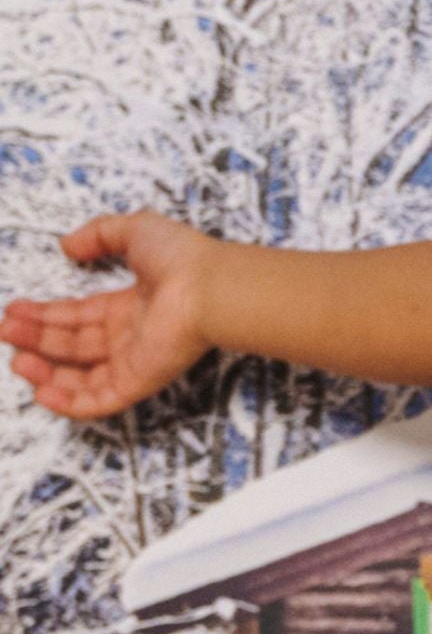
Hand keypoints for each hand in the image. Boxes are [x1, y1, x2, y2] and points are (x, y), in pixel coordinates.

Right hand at [1, 209, 213, 418]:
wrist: (209, 287)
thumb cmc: (179, 257)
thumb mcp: (134, 231)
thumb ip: (99, 235)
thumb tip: (67, 245)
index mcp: (129, 306)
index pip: (79, 316)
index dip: (46, 316)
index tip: (13, 311)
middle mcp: (130, 336)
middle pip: (74, 346)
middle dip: (37, 340)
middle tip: (5, 332)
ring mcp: (135, 361)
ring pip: (82, 377)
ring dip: (46, 372)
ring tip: (17, 361)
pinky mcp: (140, 382)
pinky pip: (101, 401)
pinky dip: (71, 403)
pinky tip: (42, 393)